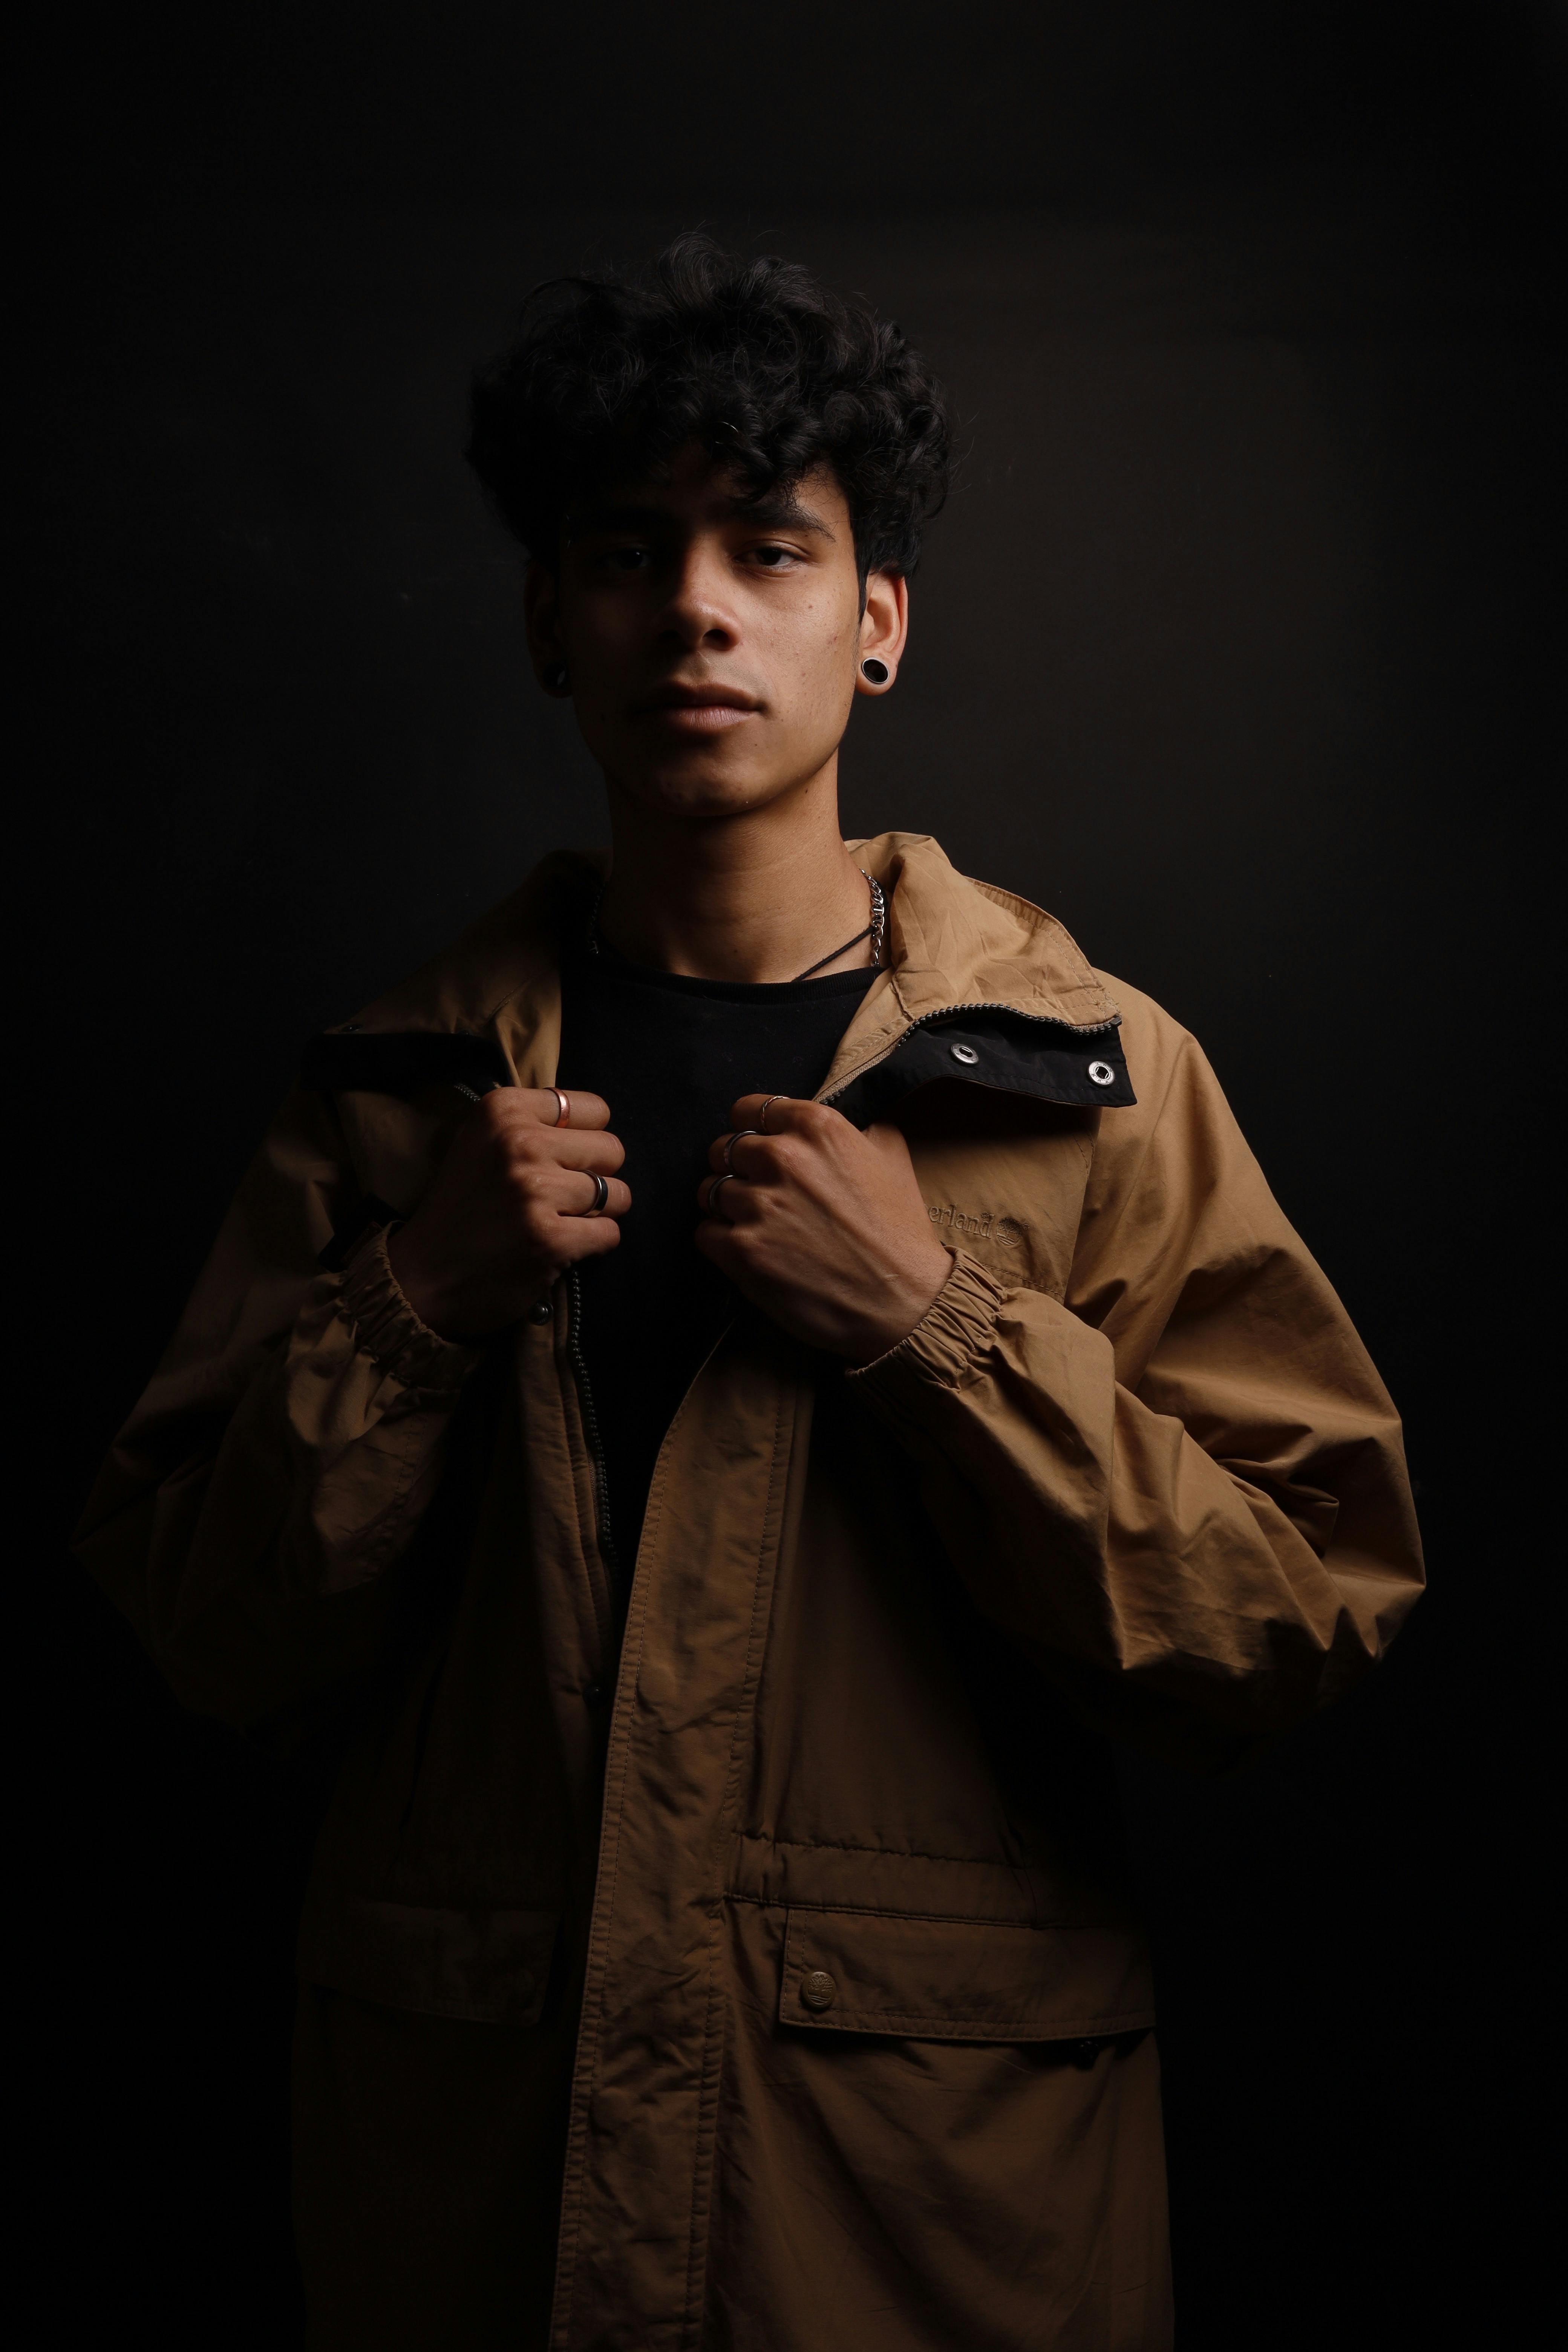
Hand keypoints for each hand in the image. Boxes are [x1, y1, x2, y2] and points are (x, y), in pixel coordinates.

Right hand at [387, 1089, 627, 1340]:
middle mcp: (519, 1143)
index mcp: (502, 1110)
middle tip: (565, 1195)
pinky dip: (594, 1244)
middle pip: (612, 1150)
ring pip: (618, 1193)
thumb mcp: (481, 1143)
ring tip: (564, 1221)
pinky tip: (562, 1247)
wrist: (419, 1278)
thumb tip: (593, 1125)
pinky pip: (610, 1233)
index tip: (562, 1159)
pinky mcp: (550, 1239)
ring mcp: (535, 1192)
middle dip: (598, 1175)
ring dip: (599, 1213)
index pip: (593, 1109)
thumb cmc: (459, 1209)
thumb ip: (531, 1124)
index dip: (586, 1139)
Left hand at [696, 1095, 951, 1361]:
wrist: (903, 1300)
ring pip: (710, 1191)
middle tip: (761, 1193)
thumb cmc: (899, 1232)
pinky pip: (705, 1232)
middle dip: (737, 1170)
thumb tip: (835, 1119)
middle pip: (724, 1149)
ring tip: (758, 1225)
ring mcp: (759, 1205)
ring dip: (728, 1207)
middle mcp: (783, 1158)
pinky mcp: (742, 1250)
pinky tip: (751, 1251)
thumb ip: (856, 1127)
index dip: (751, 1131)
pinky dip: (721, 1241)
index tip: (758, 1147)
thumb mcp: (891, 1157)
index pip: (749, 1109)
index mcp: (816, 1128)